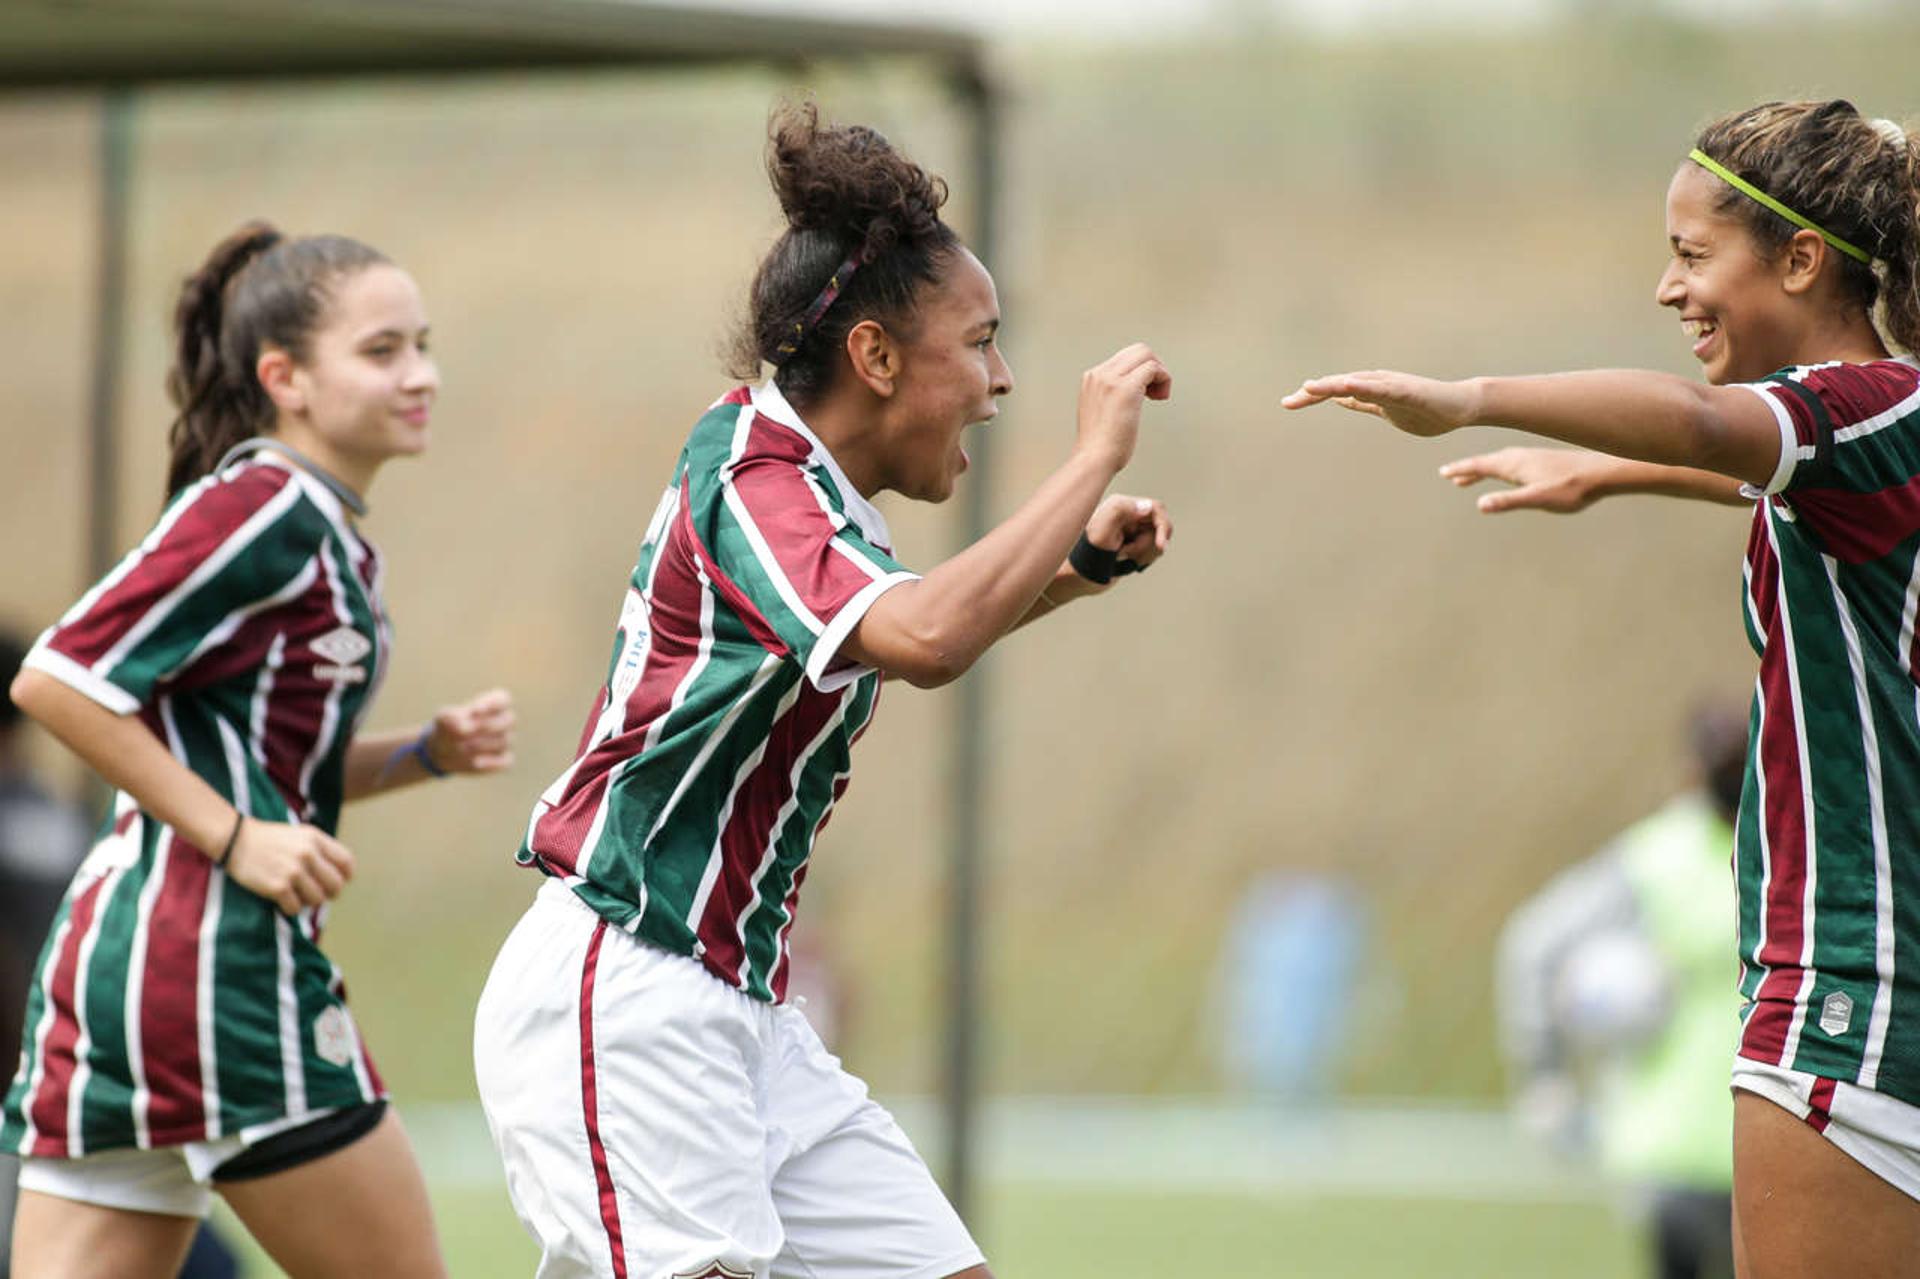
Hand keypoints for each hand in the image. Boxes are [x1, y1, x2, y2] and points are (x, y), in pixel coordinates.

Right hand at [226, 819, 354, 915]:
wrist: (235, 839)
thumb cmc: (269, 840)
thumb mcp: (301, 835)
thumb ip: (321, 850)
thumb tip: (342, 875)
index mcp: (315, 839)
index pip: (347, 863)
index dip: (345, 876)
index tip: (338, 881)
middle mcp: (307, 854)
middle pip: (336, 885)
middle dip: (329, 893)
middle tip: (317, 893)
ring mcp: (293, 871)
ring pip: (318, 900)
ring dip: (308, 902)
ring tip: (297, 894)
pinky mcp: (278, 886)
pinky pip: (296, 908)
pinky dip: (291, 907)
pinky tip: (283, 900)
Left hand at [424, 688, 515, 774]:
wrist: (444, 750)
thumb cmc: (448, 727)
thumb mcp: (444, 720)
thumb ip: (452, 719)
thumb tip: (464, 729)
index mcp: (494, 704)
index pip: (502, 700)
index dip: (490, 705)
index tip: (473, 711)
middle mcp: (505, 721)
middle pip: (508, 720)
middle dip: (486, 726)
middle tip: (466, 732)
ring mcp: (505, 741)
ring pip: (502, 741)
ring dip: (479, 745)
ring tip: (460, 747)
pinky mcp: (503, 759)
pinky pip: (505, 761)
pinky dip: (491, 762)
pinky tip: (475, 762)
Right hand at [1075, 343, 1172, 472]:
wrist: (1093, 459)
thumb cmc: (1100, 446)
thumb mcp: (1100, 412)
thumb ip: (1110, 397)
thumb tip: (1133, 394)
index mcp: (1092, 378)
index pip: (1125, 357)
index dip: (1141, 371)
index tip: (1145, 393)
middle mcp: (1100, 374)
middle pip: (1138, 350)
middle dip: (1154, 367)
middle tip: (1155, 392)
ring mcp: (1111, 379)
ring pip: (1146, 354)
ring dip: (1160, 373)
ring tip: (1158, 396)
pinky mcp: (1126, 388)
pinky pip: (1153, 368)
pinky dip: (1164, 379)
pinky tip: (1160, 398)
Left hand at [1085, 494, 1173, 573]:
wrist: (1080, 575)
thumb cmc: (1088, 553)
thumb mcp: (1102, 530)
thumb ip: (1122, 512)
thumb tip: (1147, 505)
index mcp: (1121, 506)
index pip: (1156, 508)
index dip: (1163, 526)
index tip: (1161, 546)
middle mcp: (1128, 515)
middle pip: (1158, 526)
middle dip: (1149, 544)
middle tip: (1128, 554)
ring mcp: (1132, 530)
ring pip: (1156, 540)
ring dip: (1143, 553)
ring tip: (1122, 558)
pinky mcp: (1133, 544)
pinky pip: (1151, 550)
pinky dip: (1142, 558)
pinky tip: (1125, 561)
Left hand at [1281, 370, 1479, 437]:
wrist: (1461, 406)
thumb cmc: (1426, 408)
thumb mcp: (1384, 410)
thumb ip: (1363, 403)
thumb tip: (1339, 399)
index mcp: (1370, 389)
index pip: (1335, 392)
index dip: (1311, 396)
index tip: (1288, 403)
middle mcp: (1377, 382)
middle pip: (1339, 385)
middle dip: (1313, 392)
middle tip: (1287, 401)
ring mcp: (1392, 385)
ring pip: (1357, 383)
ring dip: (1333, 385)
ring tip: (1310, 387)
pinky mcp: (1409, 390)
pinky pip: (1384, 389)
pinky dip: (1366, 386)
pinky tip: (1350, 386)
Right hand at [1439, 447, 1605, 513]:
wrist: (1603, 472)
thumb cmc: (1572, 488)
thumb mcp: (1538, 499)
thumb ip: (1509, 501)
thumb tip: (1480, 504)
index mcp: (1514, 464)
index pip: (1480, 465)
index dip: (1461, 469)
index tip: (1444, 472)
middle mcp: (1519, 456)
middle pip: (1486, 463)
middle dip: (1467, 469)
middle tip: (1449, 475)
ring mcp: (1531, 458)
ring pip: (1498, 462)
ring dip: (1481, 469)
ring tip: (1469, 479)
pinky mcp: (1541, 461)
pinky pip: (1510, 463)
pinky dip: (1497, 468)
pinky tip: (1506, 474)